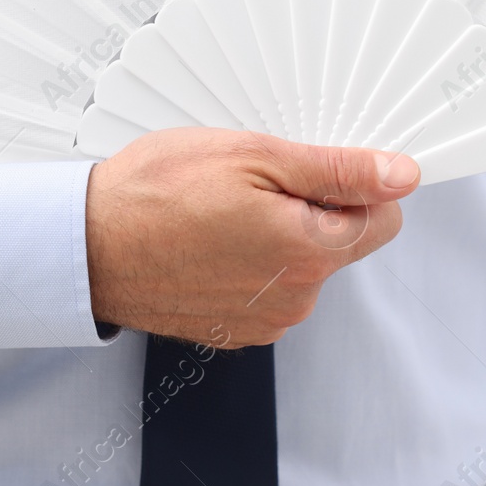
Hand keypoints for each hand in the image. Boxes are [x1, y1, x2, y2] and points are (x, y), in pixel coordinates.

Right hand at [85, 128, 418, 347]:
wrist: (85, 246)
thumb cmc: (154, 195)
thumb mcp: (252, 156)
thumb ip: (336, 169)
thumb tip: (400, 175)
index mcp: (309, 250)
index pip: (383, 217)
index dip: (354, 184)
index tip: (313, 167)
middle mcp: (296, 298)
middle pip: (340, 241)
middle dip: (310, 207)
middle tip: (251, 181)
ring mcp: (264, 320)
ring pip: (301, 265)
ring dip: (276, 235)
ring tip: (220, 210)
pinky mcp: (235, 329)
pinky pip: (266, 288)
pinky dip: (247, 262)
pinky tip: (207, 238)